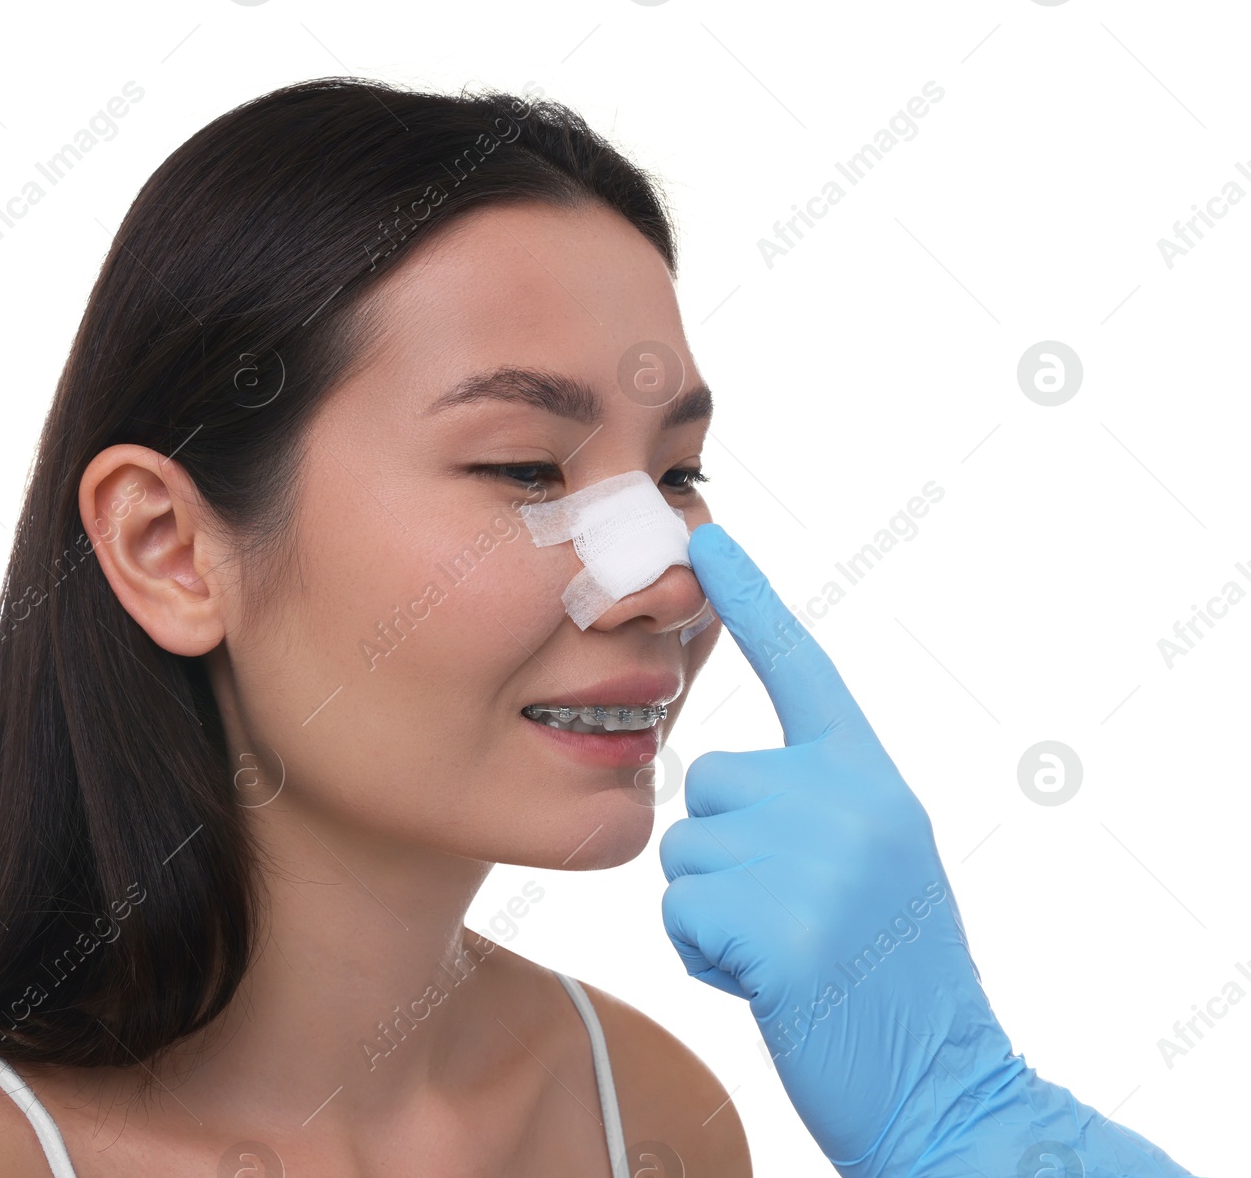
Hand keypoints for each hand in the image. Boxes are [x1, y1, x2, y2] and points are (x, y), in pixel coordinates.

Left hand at [659, 522, 1194, 1176]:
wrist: (941, 1085)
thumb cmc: (891, 978)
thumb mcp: (873, 862)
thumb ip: (814, 803)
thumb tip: (722, 781)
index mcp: (870, 778)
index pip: (800, 667)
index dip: (749, 599)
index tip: (705, 538)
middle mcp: (848, 800)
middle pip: (707, 782)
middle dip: (725, 851)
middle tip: (793, 913)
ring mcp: (817, 859)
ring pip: (685, 850)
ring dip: (714, 908)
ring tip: (786, 950)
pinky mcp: (778, 924)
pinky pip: (681, 912)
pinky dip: (706, 956)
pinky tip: (768, 983)